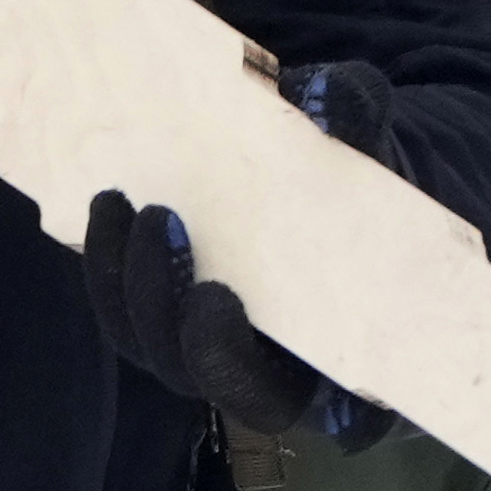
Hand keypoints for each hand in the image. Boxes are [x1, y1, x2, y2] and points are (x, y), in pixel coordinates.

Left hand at [85, 58, 402, 450]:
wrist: (361, 213)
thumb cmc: (382, 212)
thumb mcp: (384, 174)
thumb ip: (359, 133)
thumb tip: (320, 92)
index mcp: (317, 373)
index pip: (262, 398)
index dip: (228, 362)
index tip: (215, 297)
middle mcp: (251, 373)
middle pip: (182, 365)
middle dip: (157, 299)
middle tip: (159, 218)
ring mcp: (203, 344)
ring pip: (142, 336)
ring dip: (118, 275)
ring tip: (115, 202)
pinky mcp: (170, 309)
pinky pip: (126, 302)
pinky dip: (110, 258)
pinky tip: (106, 203)